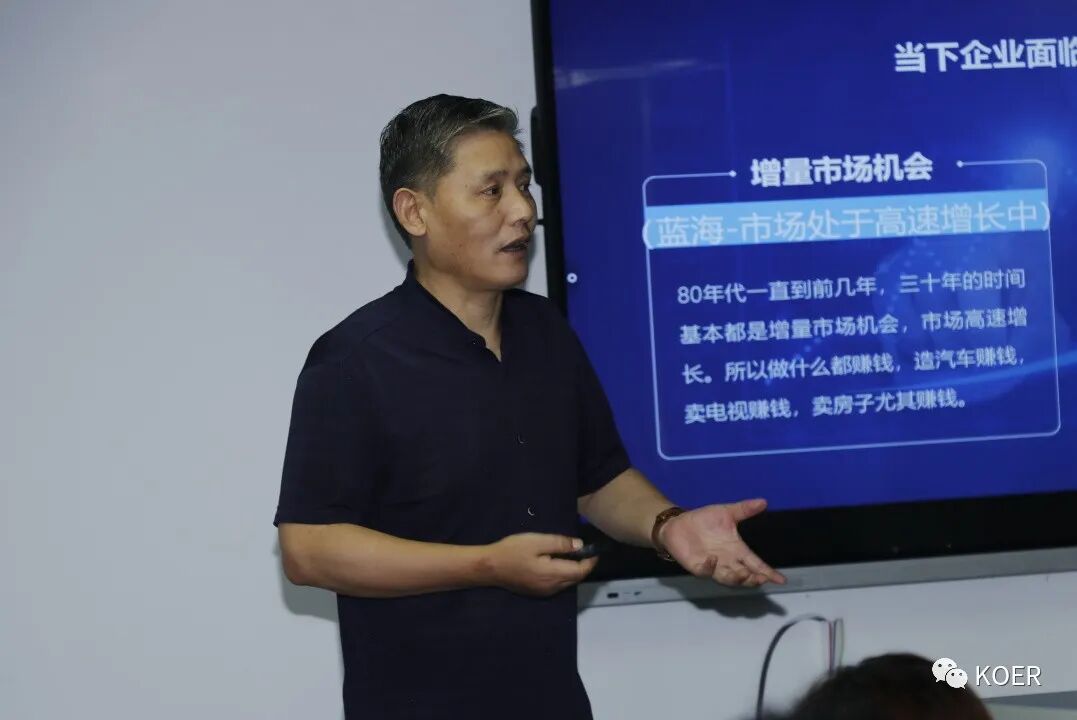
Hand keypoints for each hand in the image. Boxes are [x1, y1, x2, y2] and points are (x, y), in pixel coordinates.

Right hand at [483, 533, 598, 596]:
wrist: (489, 567)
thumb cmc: (512, 551)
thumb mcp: (537, 541)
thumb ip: (560, 544)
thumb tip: (580, 545)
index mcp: (553, 574)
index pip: (580, 571)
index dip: (590, 561)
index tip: (595, 550)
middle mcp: (552, 587)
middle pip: (575, 578)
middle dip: (583, 566)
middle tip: (585, 551)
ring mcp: (544, 592)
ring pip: (567, 583)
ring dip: (573, 571)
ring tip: (573, 555)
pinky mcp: (537, 592)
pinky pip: (557, 585)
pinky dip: (563, 575)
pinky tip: (557, 564)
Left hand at [659, 499, 785, 587]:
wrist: (678, 523)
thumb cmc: (704, 520)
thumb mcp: (726, 512)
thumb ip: (744, 509)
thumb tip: (763, 501)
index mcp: (736, 550)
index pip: (756, 563)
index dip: (768, 572)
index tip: (781, 579)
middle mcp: (727, 561)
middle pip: (744, 576)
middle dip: (753, 579)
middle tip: (761, 578)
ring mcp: (713, 566)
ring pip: (728, 578)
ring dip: (736, 578)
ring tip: (744, 574)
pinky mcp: (697, 566)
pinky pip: (705, 571)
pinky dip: (710, 568)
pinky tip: (713, 560)